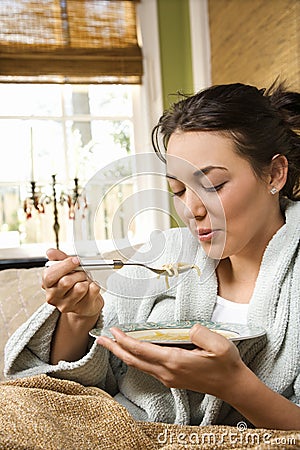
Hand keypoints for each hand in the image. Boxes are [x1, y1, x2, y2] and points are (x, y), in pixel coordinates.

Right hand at [42, 248, 103, 317]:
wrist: (85, 301)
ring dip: (86, 280)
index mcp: (47, 285)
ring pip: (80, 287)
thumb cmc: (74, 283)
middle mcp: (54, 297)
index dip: (65, 266)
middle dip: (78, 273)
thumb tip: (50, 252)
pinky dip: (95, 285)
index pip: (49, 275)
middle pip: (66, 282)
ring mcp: (67, 305)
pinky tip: (91, 289)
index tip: (75, 260)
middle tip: (82, 273)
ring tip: (85, 281)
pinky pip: (93, 291)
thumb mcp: (66, 268)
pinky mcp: (82, 309)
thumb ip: (59, 259)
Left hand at [96, 324, 244, 399]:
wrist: (232, 385)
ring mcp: (168, 377)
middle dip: (115, 349)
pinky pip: (147, 367)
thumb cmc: (226, 365)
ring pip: (138, 365)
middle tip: (101, 339)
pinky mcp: (171, 378)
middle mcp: (167, 372)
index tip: (114, 331)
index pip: (142, 350)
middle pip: (134, 360)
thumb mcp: (219, 345)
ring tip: (113, 343)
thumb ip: (201, 333)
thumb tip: (188, 328)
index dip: (125, 340)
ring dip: (123, 354)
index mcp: (175, 362)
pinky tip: (134, 351)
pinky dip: (135, 357)